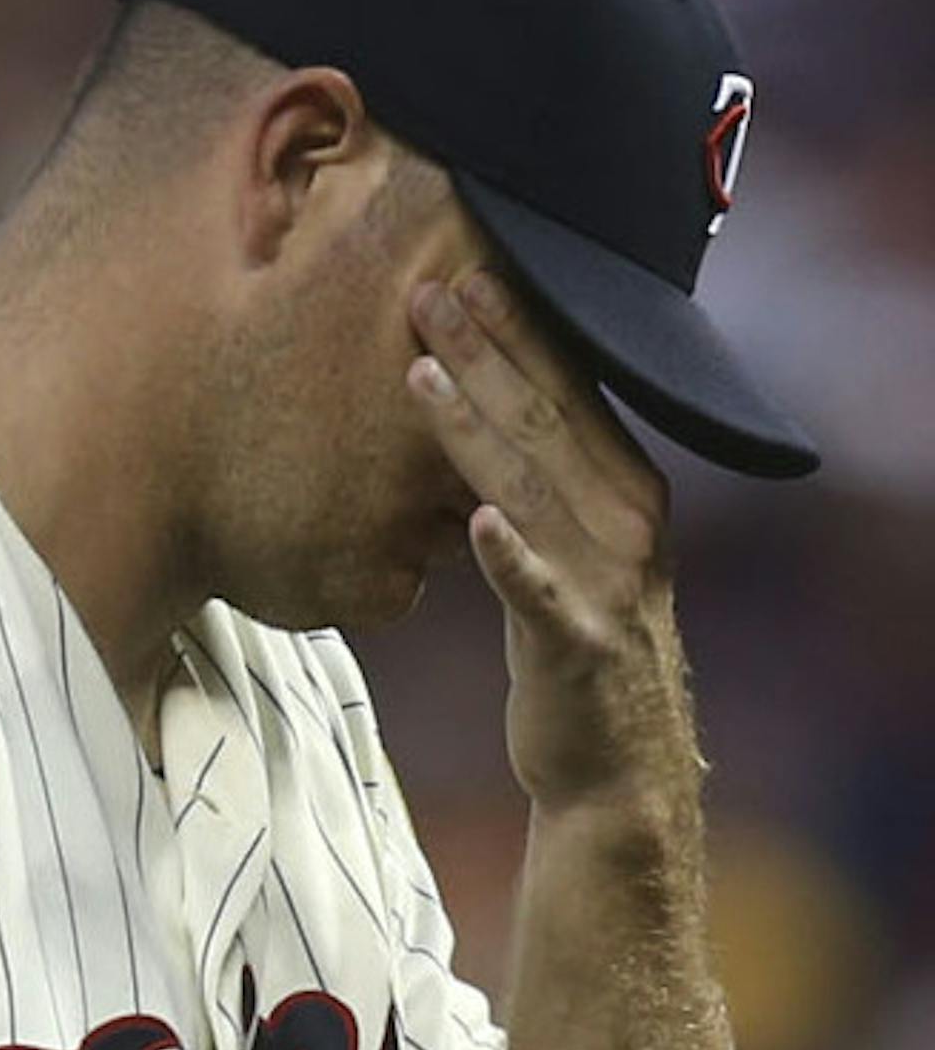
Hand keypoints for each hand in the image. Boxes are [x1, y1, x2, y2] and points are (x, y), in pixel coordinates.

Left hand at [408, 270, 700, 824]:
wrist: (615, 776)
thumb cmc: (577, 660)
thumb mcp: (572, 561)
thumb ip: (547, 493)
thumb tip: (490, 422)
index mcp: (629, 492)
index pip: (570, 393)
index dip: (517, 332)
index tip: (461, 272)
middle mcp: (629, 525)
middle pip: (548, 421)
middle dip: (486, 352)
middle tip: (426, 290)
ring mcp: (607, 586)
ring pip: (531, 490)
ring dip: (474, 428)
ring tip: (420, 374)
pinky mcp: (578, 649)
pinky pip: (539, 596)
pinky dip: (510, 558)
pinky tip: (475, 520)